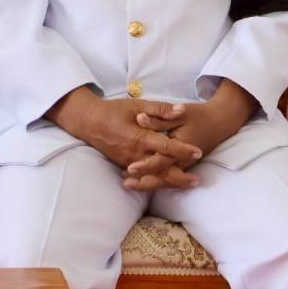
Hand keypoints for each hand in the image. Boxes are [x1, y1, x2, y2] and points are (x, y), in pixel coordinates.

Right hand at [48, 88, 201, 172]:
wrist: (89, 122)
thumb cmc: (114, 111)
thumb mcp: (138, 105)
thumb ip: (160, 109)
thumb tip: (181, 110)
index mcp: (140, 137)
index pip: (166, 147)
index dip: (183, 150)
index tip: (198, 151)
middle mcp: (135, 154)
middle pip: (161, 170)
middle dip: (180, 177)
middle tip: (197, 180)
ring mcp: (129, 163)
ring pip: (153, 177)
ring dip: (171, 182)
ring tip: (187, 183)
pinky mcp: (125, 166)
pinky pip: (143, 177)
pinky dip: (157, 181)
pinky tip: (168, 183)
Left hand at [124, 80, 256, 190]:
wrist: (219, 122)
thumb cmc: (198, 116)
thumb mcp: (179, 114)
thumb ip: (158, 118)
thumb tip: (139, 118)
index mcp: (181, 146)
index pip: (161, 160)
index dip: (145, 165)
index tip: (130, 168)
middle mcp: (183, 160)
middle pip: (162, 176)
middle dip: (143, 182)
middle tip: (125, 183)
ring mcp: (184, 165)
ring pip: (165, 180)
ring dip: (147, 184)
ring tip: (127, 184)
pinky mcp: (183, 166)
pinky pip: (169, 178)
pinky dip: (155, 181)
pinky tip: (141, 181)